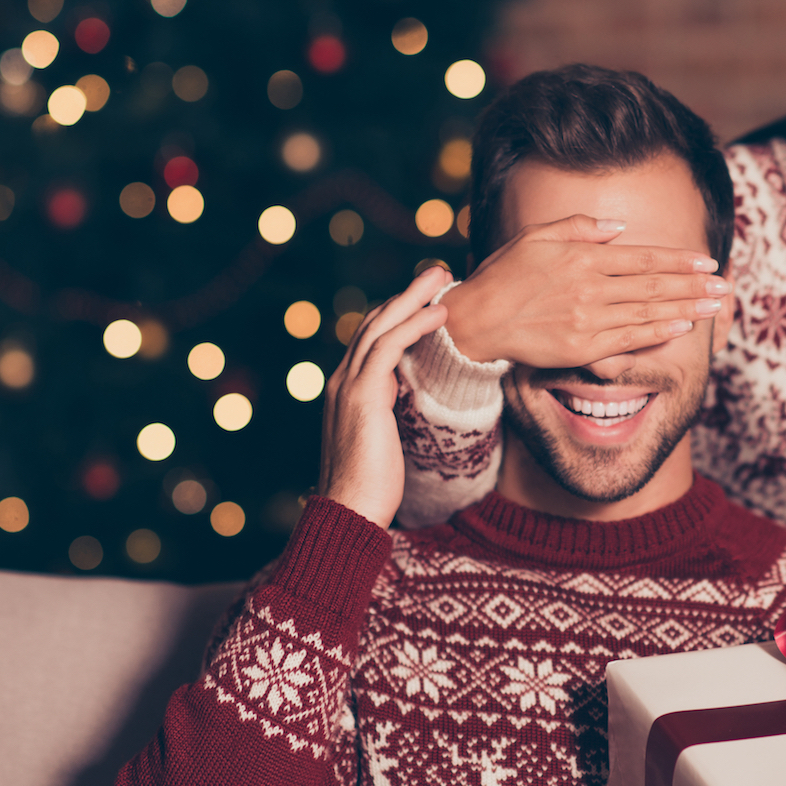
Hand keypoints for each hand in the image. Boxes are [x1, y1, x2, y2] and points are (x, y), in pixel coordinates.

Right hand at [319, 267, 450, 527]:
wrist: (350, 512)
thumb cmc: (372, 487)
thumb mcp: (381, 439)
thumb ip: (387, 412)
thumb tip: (404, 397)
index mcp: (345, 390)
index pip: (370, 339)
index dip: (399, 314)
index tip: (428, 299)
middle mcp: (341, 381)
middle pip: (374, 322)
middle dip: (407, 295)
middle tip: (438, 273)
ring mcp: (347, 386)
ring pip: (380, 326)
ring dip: (414, 298)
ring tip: (443, 279)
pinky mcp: (362, 396)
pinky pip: (388, 347)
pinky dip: (414, 326)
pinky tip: (439, 315)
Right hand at [441, 214, 727, 373]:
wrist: (476, 320)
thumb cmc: (505, 275)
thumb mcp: (537, 236)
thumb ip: (580, 227)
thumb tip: (620, 228)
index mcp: (582, 257)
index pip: (643, 257)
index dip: (679, 260)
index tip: (706, 262)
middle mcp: (590, 287)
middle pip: (654, 285)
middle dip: (694, 285)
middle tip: (725, 286)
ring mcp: (587, 319)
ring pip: (648, 312)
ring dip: (687, 308)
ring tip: (715, 306)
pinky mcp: (581, 348)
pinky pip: (628, 339)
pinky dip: (657, 333)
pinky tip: (681, 327)